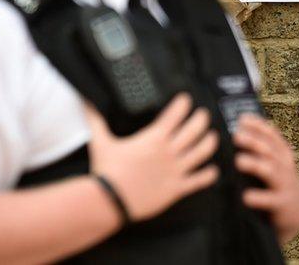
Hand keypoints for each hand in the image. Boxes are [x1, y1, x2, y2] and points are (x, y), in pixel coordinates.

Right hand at [84, 93, 219, 221]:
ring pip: (201, 153)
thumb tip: (85, 102)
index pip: (174, 115)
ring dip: (209, 143)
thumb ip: (95, 120)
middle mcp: (168, 152)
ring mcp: (175, 170)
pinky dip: (208, 175)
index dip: (183, 104)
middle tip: (203, 114)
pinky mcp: (176, 189)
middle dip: (201, 119)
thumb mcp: (100, 141)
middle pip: (193, 130)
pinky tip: (213, 171)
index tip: (186, 99)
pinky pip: (198, 181)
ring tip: (213, 137)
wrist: (110, 200)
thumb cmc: (106, 170)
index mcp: (153, 138)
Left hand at [233, 114, 298, 243]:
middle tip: (236, 136)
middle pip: (270, 151)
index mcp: (282, 156)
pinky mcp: (283, 204)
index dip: (259, 126)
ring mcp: (285, 185)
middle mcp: (285, 167)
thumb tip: (238, 127)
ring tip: (239, 161)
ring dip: (255, 164)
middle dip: (253, 141)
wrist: (295, 214)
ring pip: (271, 171)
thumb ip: (261, 149)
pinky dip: (259, 198)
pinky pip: (271, 200)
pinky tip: (246, 196)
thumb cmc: (276, 184)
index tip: (242, 119)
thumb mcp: (274, 164)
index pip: (272, 136)